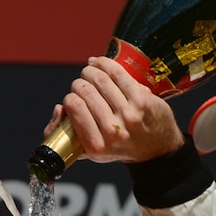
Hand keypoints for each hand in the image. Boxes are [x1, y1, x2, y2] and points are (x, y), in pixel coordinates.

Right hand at [44, 56, 185, 163]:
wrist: (157, 149)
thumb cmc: (120, 147)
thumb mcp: (94, 152)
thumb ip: (71, 136)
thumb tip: (59, 109)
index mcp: (96, 147)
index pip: (73, 107)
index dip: (70, 97)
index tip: (73, 97)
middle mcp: (113, 133)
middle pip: (85, 92)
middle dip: (80, 82)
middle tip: (82, 82)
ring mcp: (129, 116)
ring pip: (101, 80)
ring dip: (91, 70)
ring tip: (90, 71)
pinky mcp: (142, 101)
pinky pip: (118, 74)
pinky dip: (105, 64)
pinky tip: (100, 63)